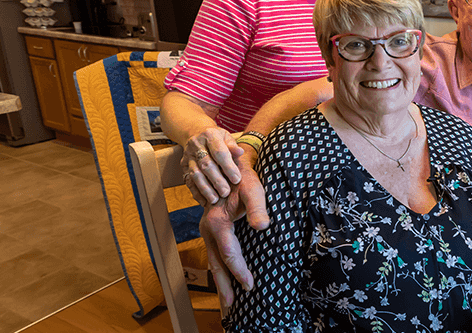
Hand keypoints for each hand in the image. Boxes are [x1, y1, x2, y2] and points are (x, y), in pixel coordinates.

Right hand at [183, 127, 245, 204]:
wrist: (196, 133)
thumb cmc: (217, 138)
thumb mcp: (226, 137)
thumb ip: (232, 146)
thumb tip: (240, 152)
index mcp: (209, 135)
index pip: (219, 152)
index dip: (228, 167)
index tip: (237, 179)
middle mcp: (196, 145)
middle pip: (206, 165)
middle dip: (217, 180)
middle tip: (226, 193)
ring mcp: (188, 157)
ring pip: (195, 174)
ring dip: (205, 189)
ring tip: (215, 200)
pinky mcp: (183, 167)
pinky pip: (188, 181)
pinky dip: (196, 193)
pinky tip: (204, 201)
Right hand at [200, 166, 266, 307]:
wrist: (227, 166)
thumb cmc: (242, 178)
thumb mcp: (252, 189)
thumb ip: (258, 208)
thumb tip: (263, 226)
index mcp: (217, 222)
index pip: (229, 253)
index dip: (239, 270)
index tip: (250, 284)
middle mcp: (208, 228)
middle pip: (216, 262)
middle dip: (224, 284)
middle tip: (231, 305)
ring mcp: (208, 230)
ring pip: (213, 260)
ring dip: (220, 280)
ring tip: (227, 301)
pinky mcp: (212, 230)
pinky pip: (215, 253)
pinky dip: (220, 268)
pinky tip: (227, 278)